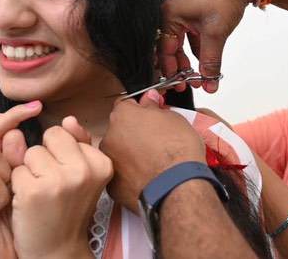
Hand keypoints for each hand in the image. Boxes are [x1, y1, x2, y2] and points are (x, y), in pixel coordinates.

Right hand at [0, 101, 42, 258]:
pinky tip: (6, 207)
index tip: (35, 108)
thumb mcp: (49, 178)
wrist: (22, 256)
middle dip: (12, 137)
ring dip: (11, 174)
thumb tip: (68, 120)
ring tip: (18, 194)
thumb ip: (55, 151)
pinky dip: (1, 195)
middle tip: (32, 166)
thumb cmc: (35, 216)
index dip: (10, 112)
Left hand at [10, 117, 112, 258]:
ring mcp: (59, 181)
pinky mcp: (33, 192)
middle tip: (52, 184)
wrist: (58, 250)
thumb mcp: (83, 175)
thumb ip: (78, 143)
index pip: (65, 133)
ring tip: (41, 193)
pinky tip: (28, 202)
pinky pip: (16, 170)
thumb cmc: (68, 209)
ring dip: (29, 170)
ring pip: (31, 152)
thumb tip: (69, 119)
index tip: (67, 178)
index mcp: (101, 163)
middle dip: (44, 156)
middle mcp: (84, 170)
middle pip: (50, 136)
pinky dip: (17, 186)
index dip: (60, 154)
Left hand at [101, 90, 205, 210]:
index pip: (125, 104)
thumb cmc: (178, 152)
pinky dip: (131, 175)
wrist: (177, 186)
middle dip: (133, 133)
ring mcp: (110, 162)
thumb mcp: (174, 118)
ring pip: (118, 153)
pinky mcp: (112, 186)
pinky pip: (121, 175)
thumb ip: (155, 107)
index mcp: (123, 116)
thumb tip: (149, 102)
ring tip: (153, 161)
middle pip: (119, 129)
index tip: (148, 114)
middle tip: (154, 139)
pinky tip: (148, 176)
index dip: (139, 109)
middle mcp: (110, 137)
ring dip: (130, 154)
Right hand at [159, 0, 252, 91]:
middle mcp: (170, 12)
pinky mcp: (192, 13)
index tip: (180, 85)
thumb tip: (209, 83)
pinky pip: (189, 36)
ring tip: (200, 75)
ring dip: (189, 60)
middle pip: (169, 47)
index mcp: (168, 14)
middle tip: (189, 83)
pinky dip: (197, 49)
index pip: (164, 49)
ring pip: (180, 43)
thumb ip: (210, 62)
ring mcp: (181, 12)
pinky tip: (205, 61)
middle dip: (180, 67)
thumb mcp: (215, 35)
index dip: (171, 70)